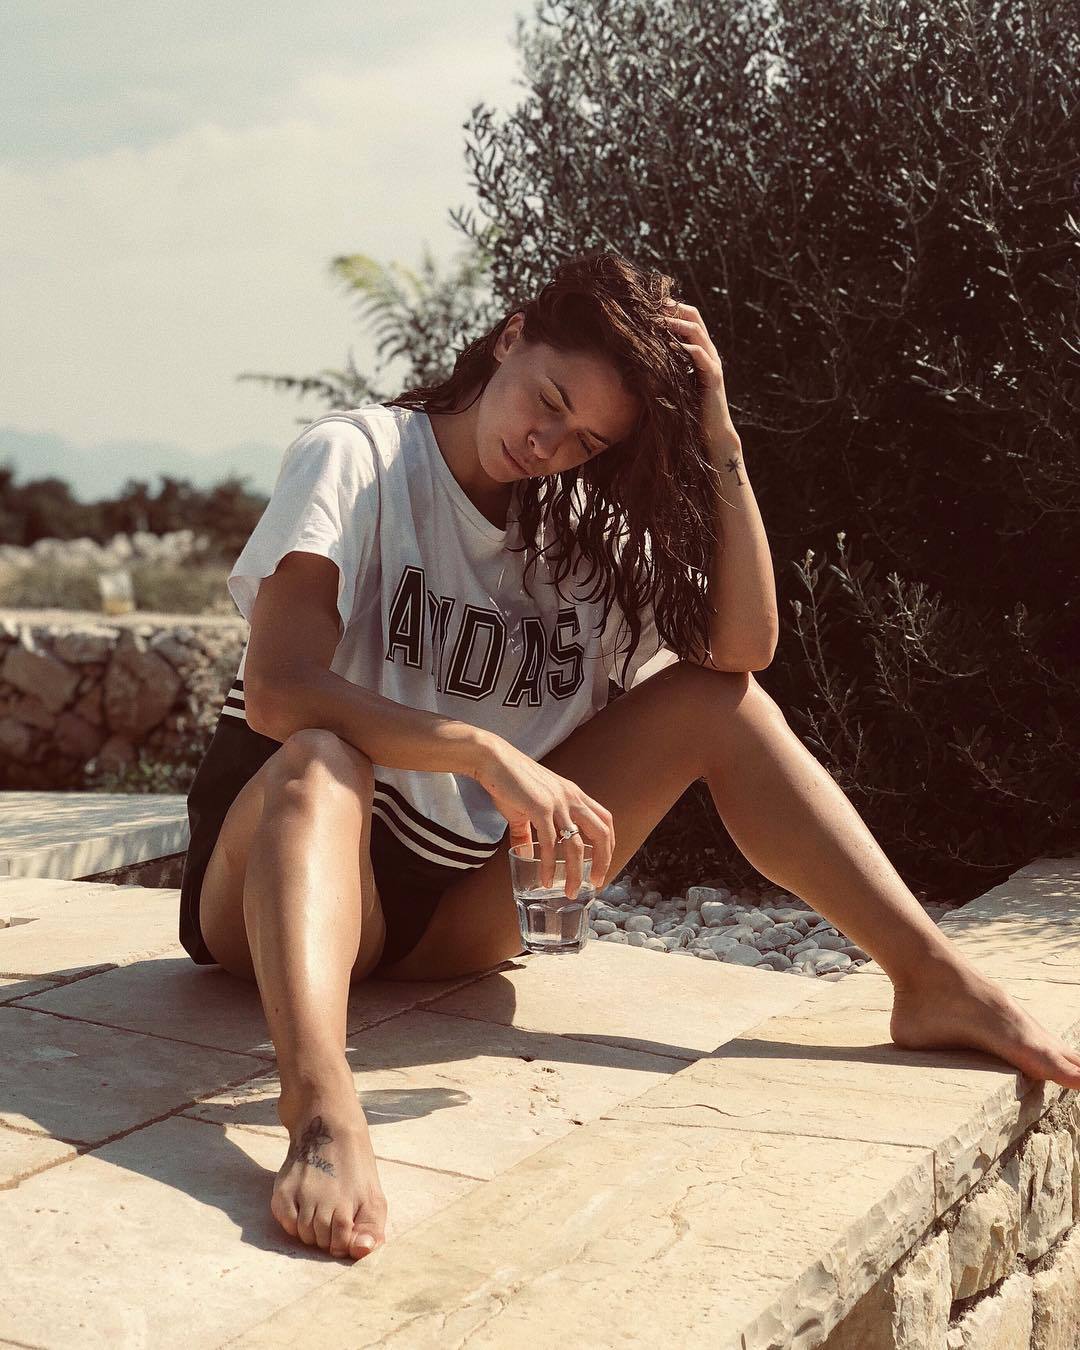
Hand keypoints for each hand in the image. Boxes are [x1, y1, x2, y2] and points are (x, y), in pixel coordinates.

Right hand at [472, 737, 614, 898]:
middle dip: (603, 861)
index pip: (604, 820)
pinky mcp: (540, 808)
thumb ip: (528, 833)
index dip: (609, 844)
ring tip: (570, 890)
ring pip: (576, 844)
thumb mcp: (526, 808)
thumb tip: (525, 855)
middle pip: (601, 833)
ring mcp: (558, 803)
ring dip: (575, 872)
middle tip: (595, 882)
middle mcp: (571, 798)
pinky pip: (550, 843)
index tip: (602, 865)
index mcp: (574, 795)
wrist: (493, 760)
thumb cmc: (509, 781)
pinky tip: (545, 879)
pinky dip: (549, 865)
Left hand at [661, 298, 741, 456]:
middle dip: (674, 309)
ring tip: (658, 320)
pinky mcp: (713, 376)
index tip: (651, 304)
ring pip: (697, 333)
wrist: (712, 432)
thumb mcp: (675, 383)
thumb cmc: (691, 410)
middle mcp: (709, 352)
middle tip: (653, 305)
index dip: (672, 309)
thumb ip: (666, 368)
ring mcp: (712, 362)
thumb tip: (639, 360)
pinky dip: (686, 347)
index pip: (689, 319)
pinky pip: (700, 355)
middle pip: (695, 318)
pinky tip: (670, 344)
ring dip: (677, 323)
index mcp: (700, 352)